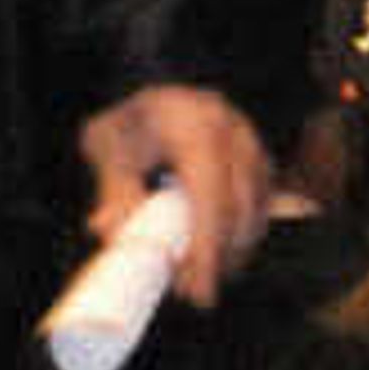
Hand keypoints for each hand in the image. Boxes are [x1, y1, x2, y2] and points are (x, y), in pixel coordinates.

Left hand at [76, 87, 270, 314]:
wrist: (153, 76)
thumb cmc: (129, 118)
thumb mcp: (107, 146)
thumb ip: (113, 189)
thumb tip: (111, 235)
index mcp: (195, 125)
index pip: (212, 197)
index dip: (206, 248)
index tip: (196, 290)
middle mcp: (234, 132)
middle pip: (240, 211)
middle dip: (221, 260)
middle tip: (195, 294)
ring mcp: (253, 142)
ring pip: (258, 211)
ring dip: (235, 252)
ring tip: (205, 279)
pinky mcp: (260, 157)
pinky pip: (261, 205)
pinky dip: (244, 234)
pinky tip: (223, 256)